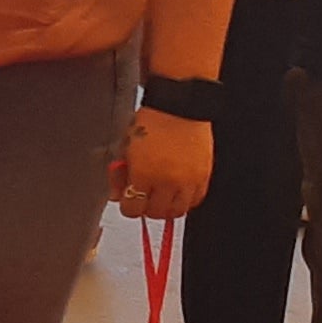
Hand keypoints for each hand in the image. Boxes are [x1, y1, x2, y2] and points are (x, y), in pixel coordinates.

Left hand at [113, 106, 211, 223]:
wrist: (178, 109)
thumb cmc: (150, 123)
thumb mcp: (125, 147)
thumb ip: (119, 174)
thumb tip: (117, 195)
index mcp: (144, 173)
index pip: (133, 208)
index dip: (128, 206)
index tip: (128, 201)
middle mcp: (167, 181)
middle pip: (156, 213)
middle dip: (146, 209)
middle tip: (143, 199)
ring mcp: (188, 181)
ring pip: (177, 211)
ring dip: (166, 208)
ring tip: (160, 198)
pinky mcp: (204, 177)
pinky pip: (196, 201)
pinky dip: (185, 201)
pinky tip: (177, 192)